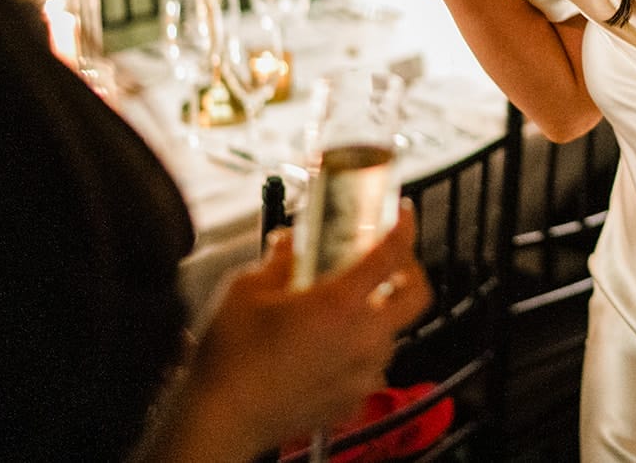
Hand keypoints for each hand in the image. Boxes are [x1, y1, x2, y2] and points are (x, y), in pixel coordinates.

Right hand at [177, 204, 430, 457]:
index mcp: (341, 304)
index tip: (403, 214)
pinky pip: (370, 367)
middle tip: (388, 261)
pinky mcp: (351, 400)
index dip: (404, 227)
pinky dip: (359, 351)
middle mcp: (363, 338)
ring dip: (379, 314)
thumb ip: (279, 259)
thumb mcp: (246, 290)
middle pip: (415, 297)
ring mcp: (362, 373)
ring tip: (348, 306)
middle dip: (408, 272)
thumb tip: (289, 244)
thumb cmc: (230, 359)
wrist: (220, 420)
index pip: (392, 254)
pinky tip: (331, 345)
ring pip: (392, 334)